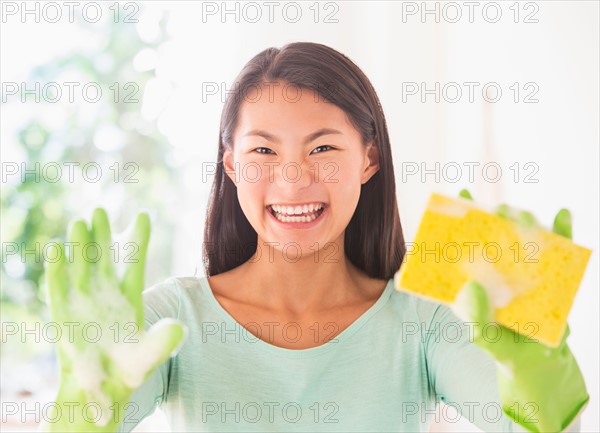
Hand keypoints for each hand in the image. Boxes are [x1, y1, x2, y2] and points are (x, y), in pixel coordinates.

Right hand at [40, 209, 185, 431]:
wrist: (99, 390)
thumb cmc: (127, 371)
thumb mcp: (147, 357)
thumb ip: (162, 342)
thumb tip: (179, 328)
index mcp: (131, 297)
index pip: (135, 262)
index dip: (138, 239)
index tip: (143, 214)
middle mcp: (107, 294)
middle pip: (105, 258)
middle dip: (102, 235)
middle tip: (100, 211)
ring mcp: (84, 301)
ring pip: (82, 267)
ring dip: (80, 247)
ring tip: (80, 223)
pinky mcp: (63, 313)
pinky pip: (59, 287)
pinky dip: (57, 269)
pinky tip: (55, 249)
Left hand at [451, 189, 588, 431]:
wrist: (537, 362)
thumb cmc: (504, 346)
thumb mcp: (485, 335)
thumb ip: (476, 316)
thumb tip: (473, 286)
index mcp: (480, 276)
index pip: (469, 242)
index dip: (464, 218)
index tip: (461, 196)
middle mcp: (502, 266)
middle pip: (500, 233)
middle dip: (498, 217)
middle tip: (496, 211)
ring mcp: (529, 268)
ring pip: (528, 236)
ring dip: (526, 221)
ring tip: (521, 215)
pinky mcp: (555, 275)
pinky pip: (561, 249)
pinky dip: (563, 230)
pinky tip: (562, 214)